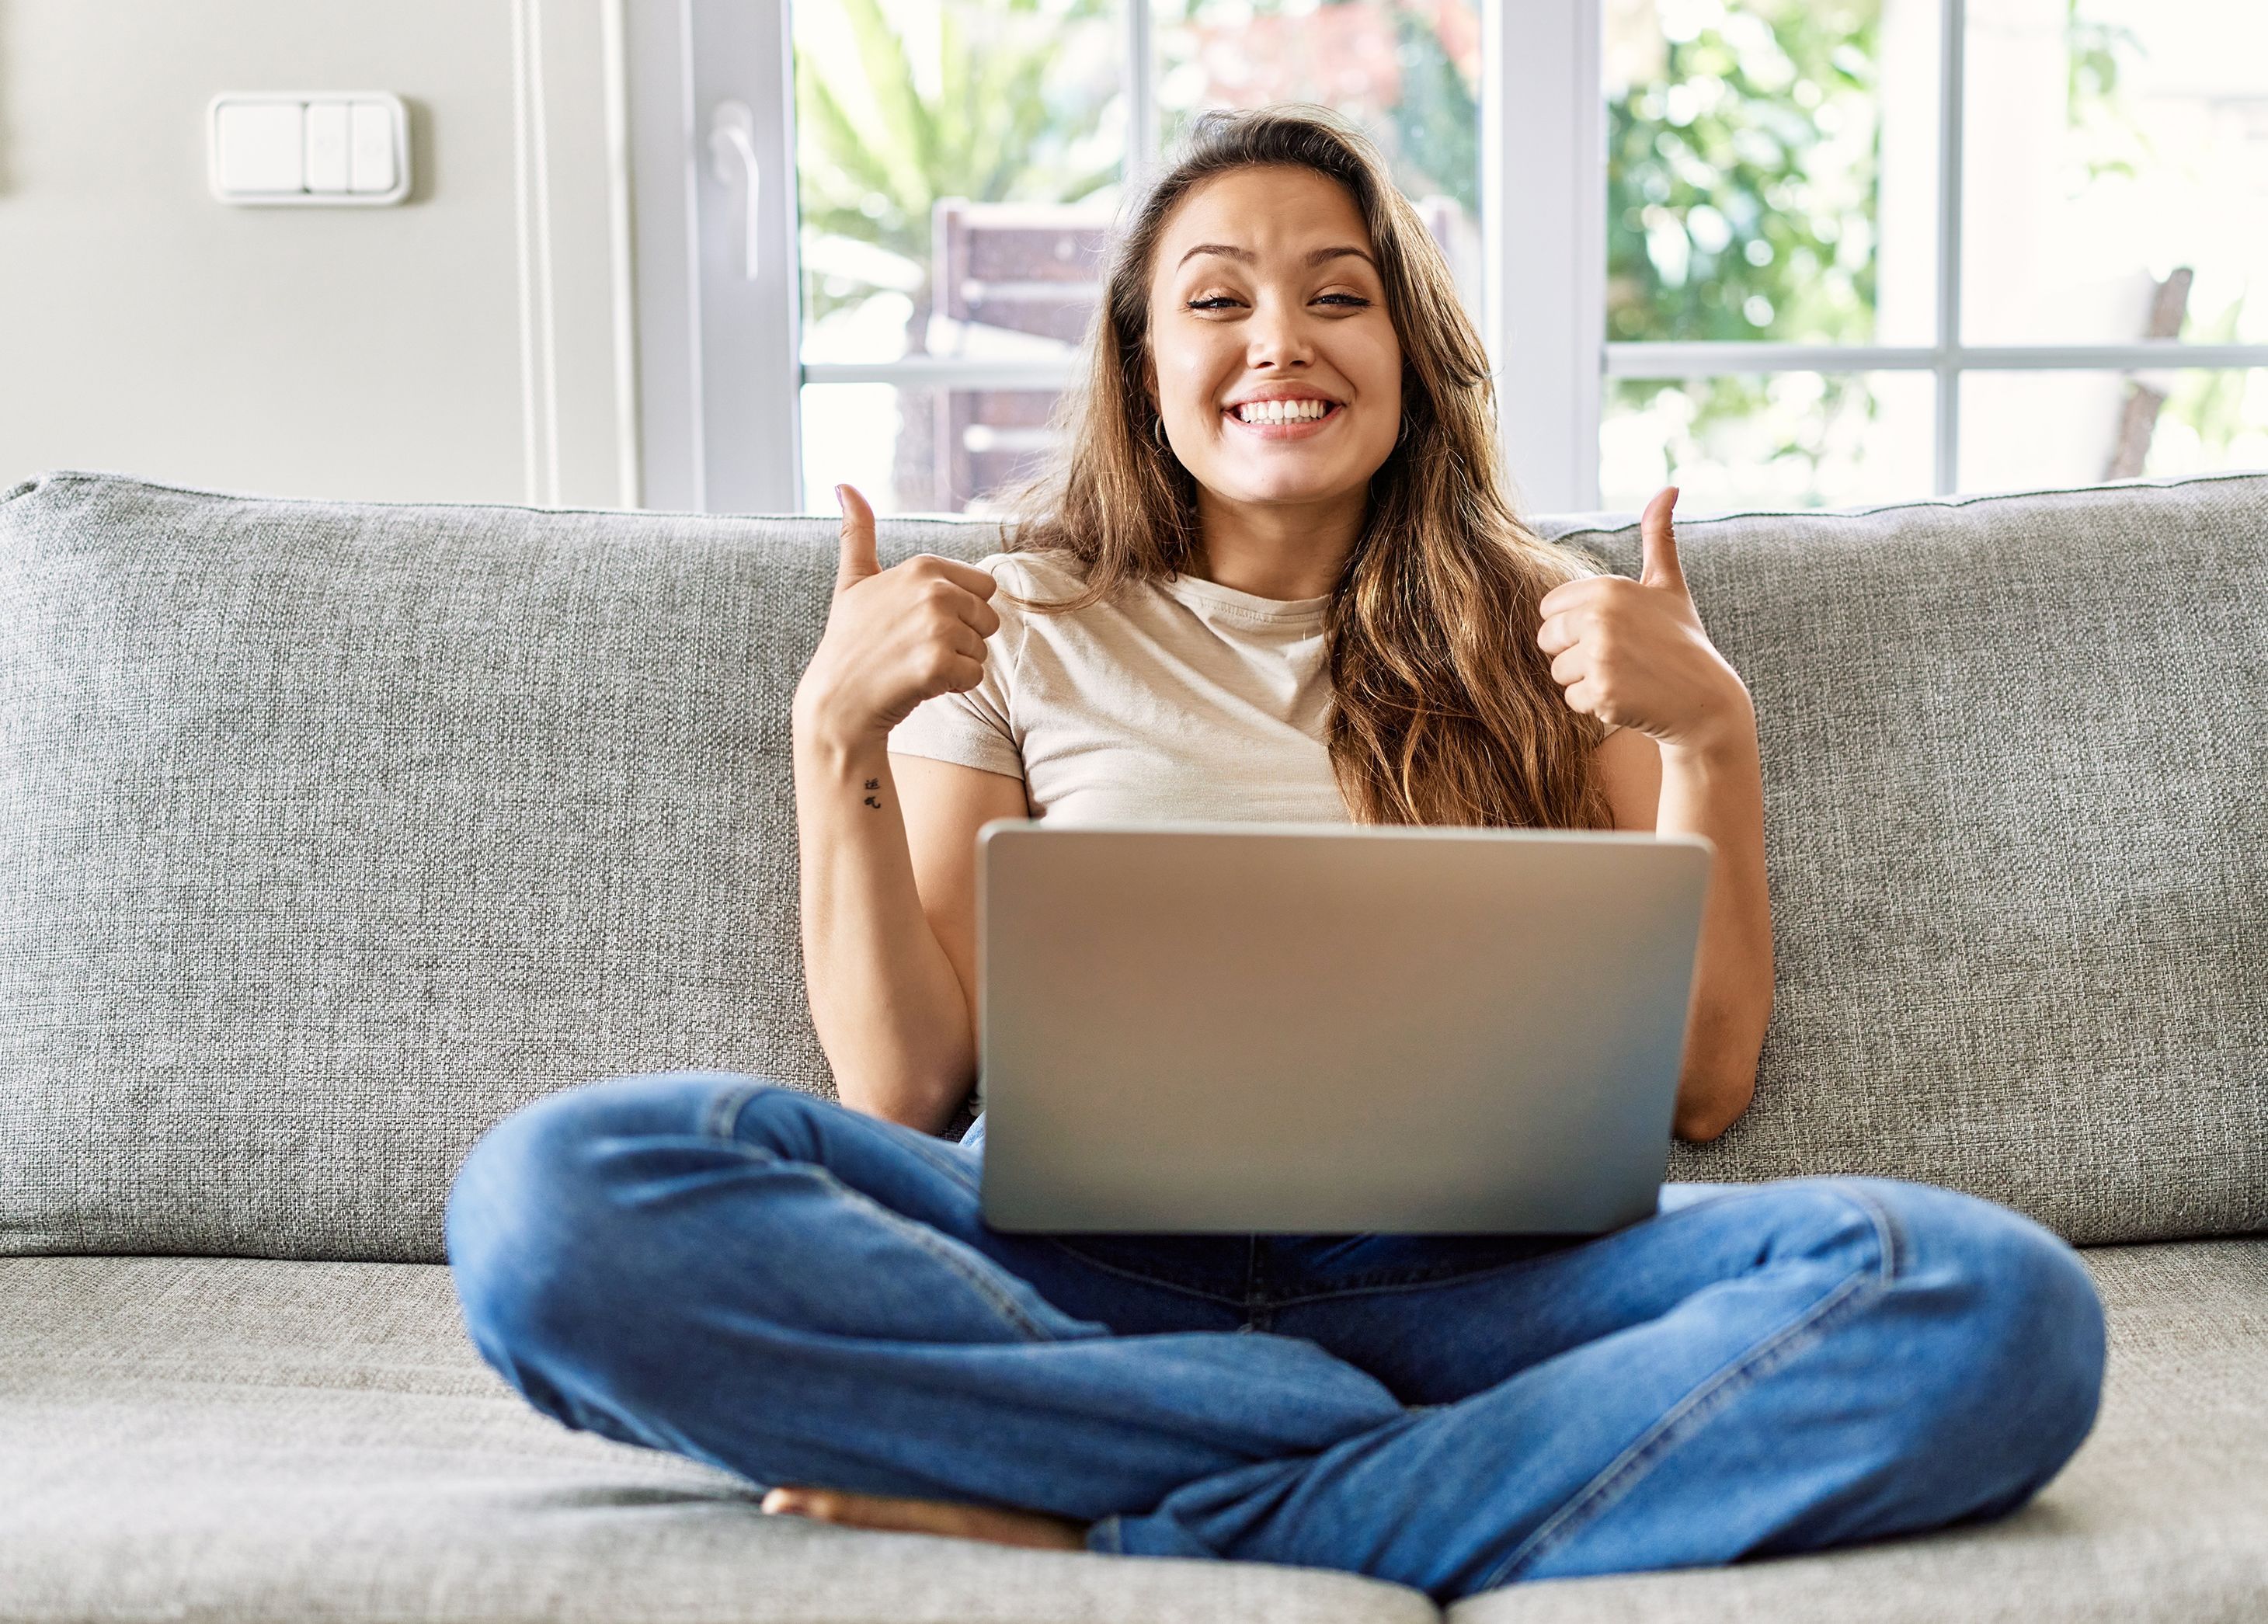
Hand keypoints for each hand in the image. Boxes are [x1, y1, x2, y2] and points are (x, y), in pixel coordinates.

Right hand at [791, 484, 1002, 747]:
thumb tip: (844, 484)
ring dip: (957, 663)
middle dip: (963, 638)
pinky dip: (953, 686)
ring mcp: (937, 627)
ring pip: (982, 649)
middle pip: (988, 618)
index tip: (918, 622)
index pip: (983, 587)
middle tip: (918, 647)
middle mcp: (933, 591)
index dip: (958, 611)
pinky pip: (975, 676)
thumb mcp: (852, 582)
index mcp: (922, 567)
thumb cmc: (849, 642)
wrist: (837, 702)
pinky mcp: (939, 664)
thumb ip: (857, 534)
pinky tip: (920, 683)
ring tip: (916, 665)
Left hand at [1535, 486, 1752, 754]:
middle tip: (1617, 656)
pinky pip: (1572, 700)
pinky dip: (1595, 705)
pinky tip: (1628, 697)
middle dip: (1573, 652)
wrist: (1706, 700)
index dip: (1573, 624)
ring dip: (1584, 680)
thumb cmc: (1682, 639)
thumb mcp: (1668, 584)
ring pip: (1558, 672)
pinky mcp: (1603, 694)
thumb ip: (1658, 536)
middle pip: (1547, 639)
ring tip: (1625, 676)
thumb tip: (1669, 487)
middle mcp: (1601, 618)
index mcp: (1608, 588)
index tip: (1610, 630)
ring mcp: (1601, 657)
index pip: (1549, 609)